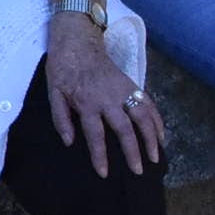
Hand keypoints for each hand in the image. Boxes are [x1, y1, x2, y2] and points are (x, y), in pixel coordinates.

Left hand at [44, 13, 162, 176]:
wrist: (78, 41)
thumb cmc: (63, 69)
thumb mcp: (53, 93)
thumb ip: (60, 118)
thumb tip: (69, 142)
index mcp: (86, 102)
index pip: (95, 134)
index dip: (100, 156)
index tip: (104, 174)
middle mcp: (107, 98)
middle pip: (124, 128)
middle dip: (133, 151)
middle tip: (138, 170)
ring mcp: (122, 90)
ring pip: (142, 116)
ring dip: (151, 137)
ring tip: (155, 157)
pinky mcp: (131, 83)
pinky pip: (148, 103)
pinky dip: (156, 119)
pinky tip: (161, 135)